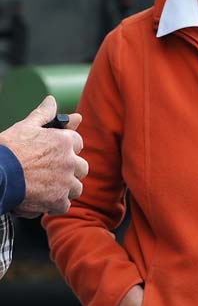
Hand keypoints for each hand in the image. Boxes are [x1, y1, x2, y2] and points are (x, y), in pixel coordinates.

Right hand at [0, 95, 85, 216]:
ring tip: (46, 188)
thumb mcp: (25, 127)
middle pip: (81, 168)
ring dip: (64, 189)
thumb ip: (43, 114)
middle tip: (50, 173)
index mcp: (65, 141)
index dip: (66, 149)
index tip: (54, 154)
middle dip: (69, 171)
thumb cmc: (8, 150)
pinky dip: (53, 205)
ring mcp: (65, 181)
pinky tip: (40, 200)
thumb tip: (51, 101)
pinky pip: (64, 205)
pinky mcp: (57, 200)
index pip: (77, 143)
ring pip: (76, 188)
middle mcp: (69, 161)